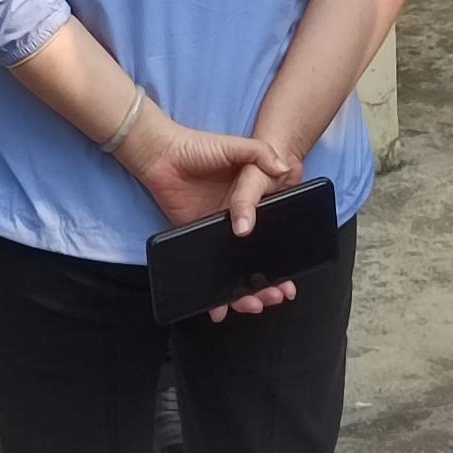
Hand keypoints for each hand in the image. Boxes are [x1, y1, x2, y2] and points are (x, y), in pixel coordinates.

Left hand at [119, 113, 301, 320]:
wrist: (161, 153)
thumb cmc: (199, 147)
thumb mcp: (235, 146)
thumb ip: (260, 153)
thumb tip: (282, 168)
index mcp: (252, 203)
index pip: (272, 236)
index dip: (283, 258)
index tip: (291, 279)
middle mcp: (236, 220)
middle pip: (256, 258)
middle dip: (269, 282)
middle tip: (275, 296)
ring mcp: (215, 231)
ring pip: (234, 269)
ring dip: (245, 291)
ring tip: (254, 303)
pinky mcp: (195, 236)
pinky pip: (207, 267)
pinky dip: (213, 290)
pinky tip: (220, 306)